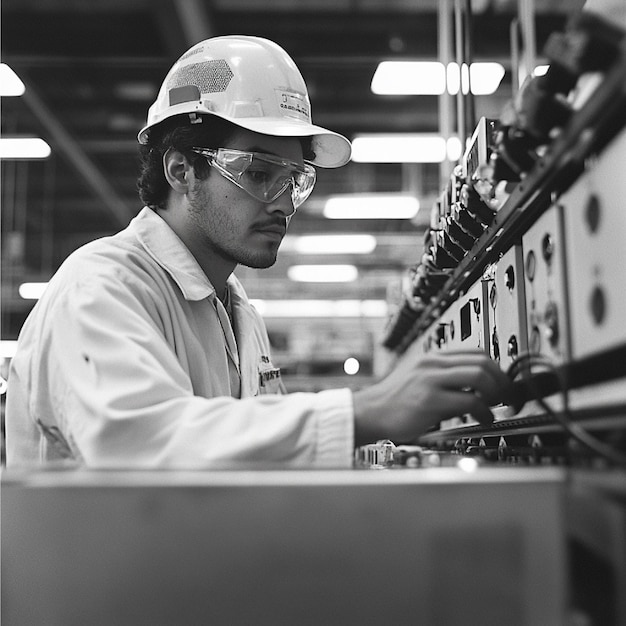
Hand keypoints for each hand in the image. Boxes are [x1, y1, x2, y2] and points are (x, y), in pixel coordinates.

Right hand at [352, 349, 514, 445]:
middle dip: (501, 380)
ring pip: (479, 376)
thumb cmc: (395, 401)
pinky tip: (483, 418)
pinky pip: (469, 401)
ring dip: (496, 392)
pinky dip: (484, 411)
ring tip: (496, 405)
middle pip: (482, 361)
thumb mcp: (419, 378)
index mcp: (432, 357)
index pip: (475, 351)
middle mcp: (432, 364)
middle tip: (506, 395)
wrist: (370, 413)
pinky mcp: (430, 400)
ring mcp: (430, 380)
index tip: (502, 382)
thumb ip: (443, 377)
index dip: (496, 367)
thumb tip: (476, 385)